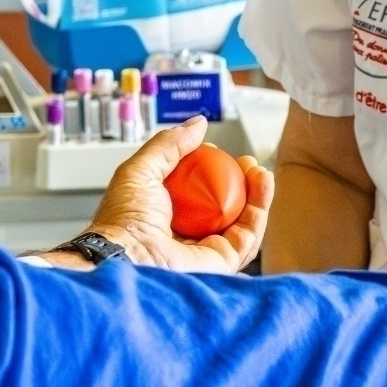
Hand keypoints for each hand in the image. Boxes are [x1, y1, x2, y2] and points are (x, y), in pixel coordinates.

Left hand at [85, 116, 274, 273]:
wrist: (127, 256)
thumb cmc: (123, 221)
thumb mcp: (141, 169)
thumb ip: (169, 144)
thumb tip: (198, 124)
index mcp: (164, 216)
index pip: (196, 193)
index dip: (211, 171)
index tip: (217, 152)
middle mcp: (186, 235)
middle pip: (223, 207)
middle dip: (240, 182)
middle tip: (247, 162)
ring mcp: (205, 250)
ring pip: (241, 221)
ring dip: (255, 194)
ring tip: (259, 171)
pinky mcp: (222, 263)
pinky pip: (248, 236)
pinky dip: (260, 209)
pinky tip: (262, 186)